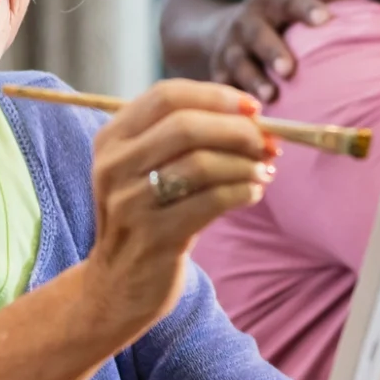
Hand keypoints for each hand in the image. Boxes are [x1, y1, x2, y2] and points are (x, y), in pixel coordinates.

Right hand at [85, 78, 278, 334]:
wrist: (118, 284)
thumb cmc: (149, 215)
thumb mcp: (148, 168)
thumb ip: (186, 137)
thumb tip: (252, 117)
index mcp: (112, 138)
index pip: (166, 95)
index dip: (215, 96)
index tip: (253, 108)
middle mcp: (115, 166)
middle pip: (186, 125)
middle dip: (237, 130)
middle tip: (267, 142)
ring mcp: (131, 202)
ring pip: (201, 163)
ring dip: (244, 164)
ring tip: (263, 170)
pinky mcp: (154, 236)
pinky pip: (211, 202)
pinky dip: (242, 192)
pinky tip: (253, 194)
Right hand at [207, 0, 356, 101]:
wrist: (222, 29)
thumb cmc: (277, 15)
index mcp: (270, 1)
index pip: (289, 0)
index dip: (306, 8)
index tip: (325, 19)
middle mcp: (245, 23)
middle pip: (257, 35)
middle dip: (272, 51)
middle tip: (289, 70)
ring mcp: (229, 50)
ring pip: (238, 65)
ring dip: (253, 81)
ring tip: (270, 97)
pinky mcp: (218, 74)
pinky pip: (223, 90)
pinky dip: (232, 104)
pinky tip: (249, 119)